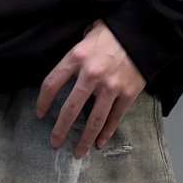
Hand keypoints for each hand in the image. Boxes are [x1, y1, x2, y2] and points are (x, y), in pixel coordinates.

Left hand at [37, 21, 146, 159]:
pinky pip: (114, 118)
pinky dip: (106, 133)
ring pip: (94, 120)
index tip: (39, 114)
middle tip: (54, 143)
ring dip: (84, 139)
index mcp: (76, 57)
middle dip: (60, 129)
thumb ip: (76, 51)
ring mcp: (110, 86)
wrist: (144, 32)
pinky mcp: (127, 93)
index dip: (42, 101)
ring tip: (77, 152)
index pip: (52, 83)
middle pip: (70, 108)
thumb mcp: (87, 34)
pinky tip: (99, 143)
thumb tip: (68, 66)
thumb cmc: (112, 31)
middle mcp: (91, 74)